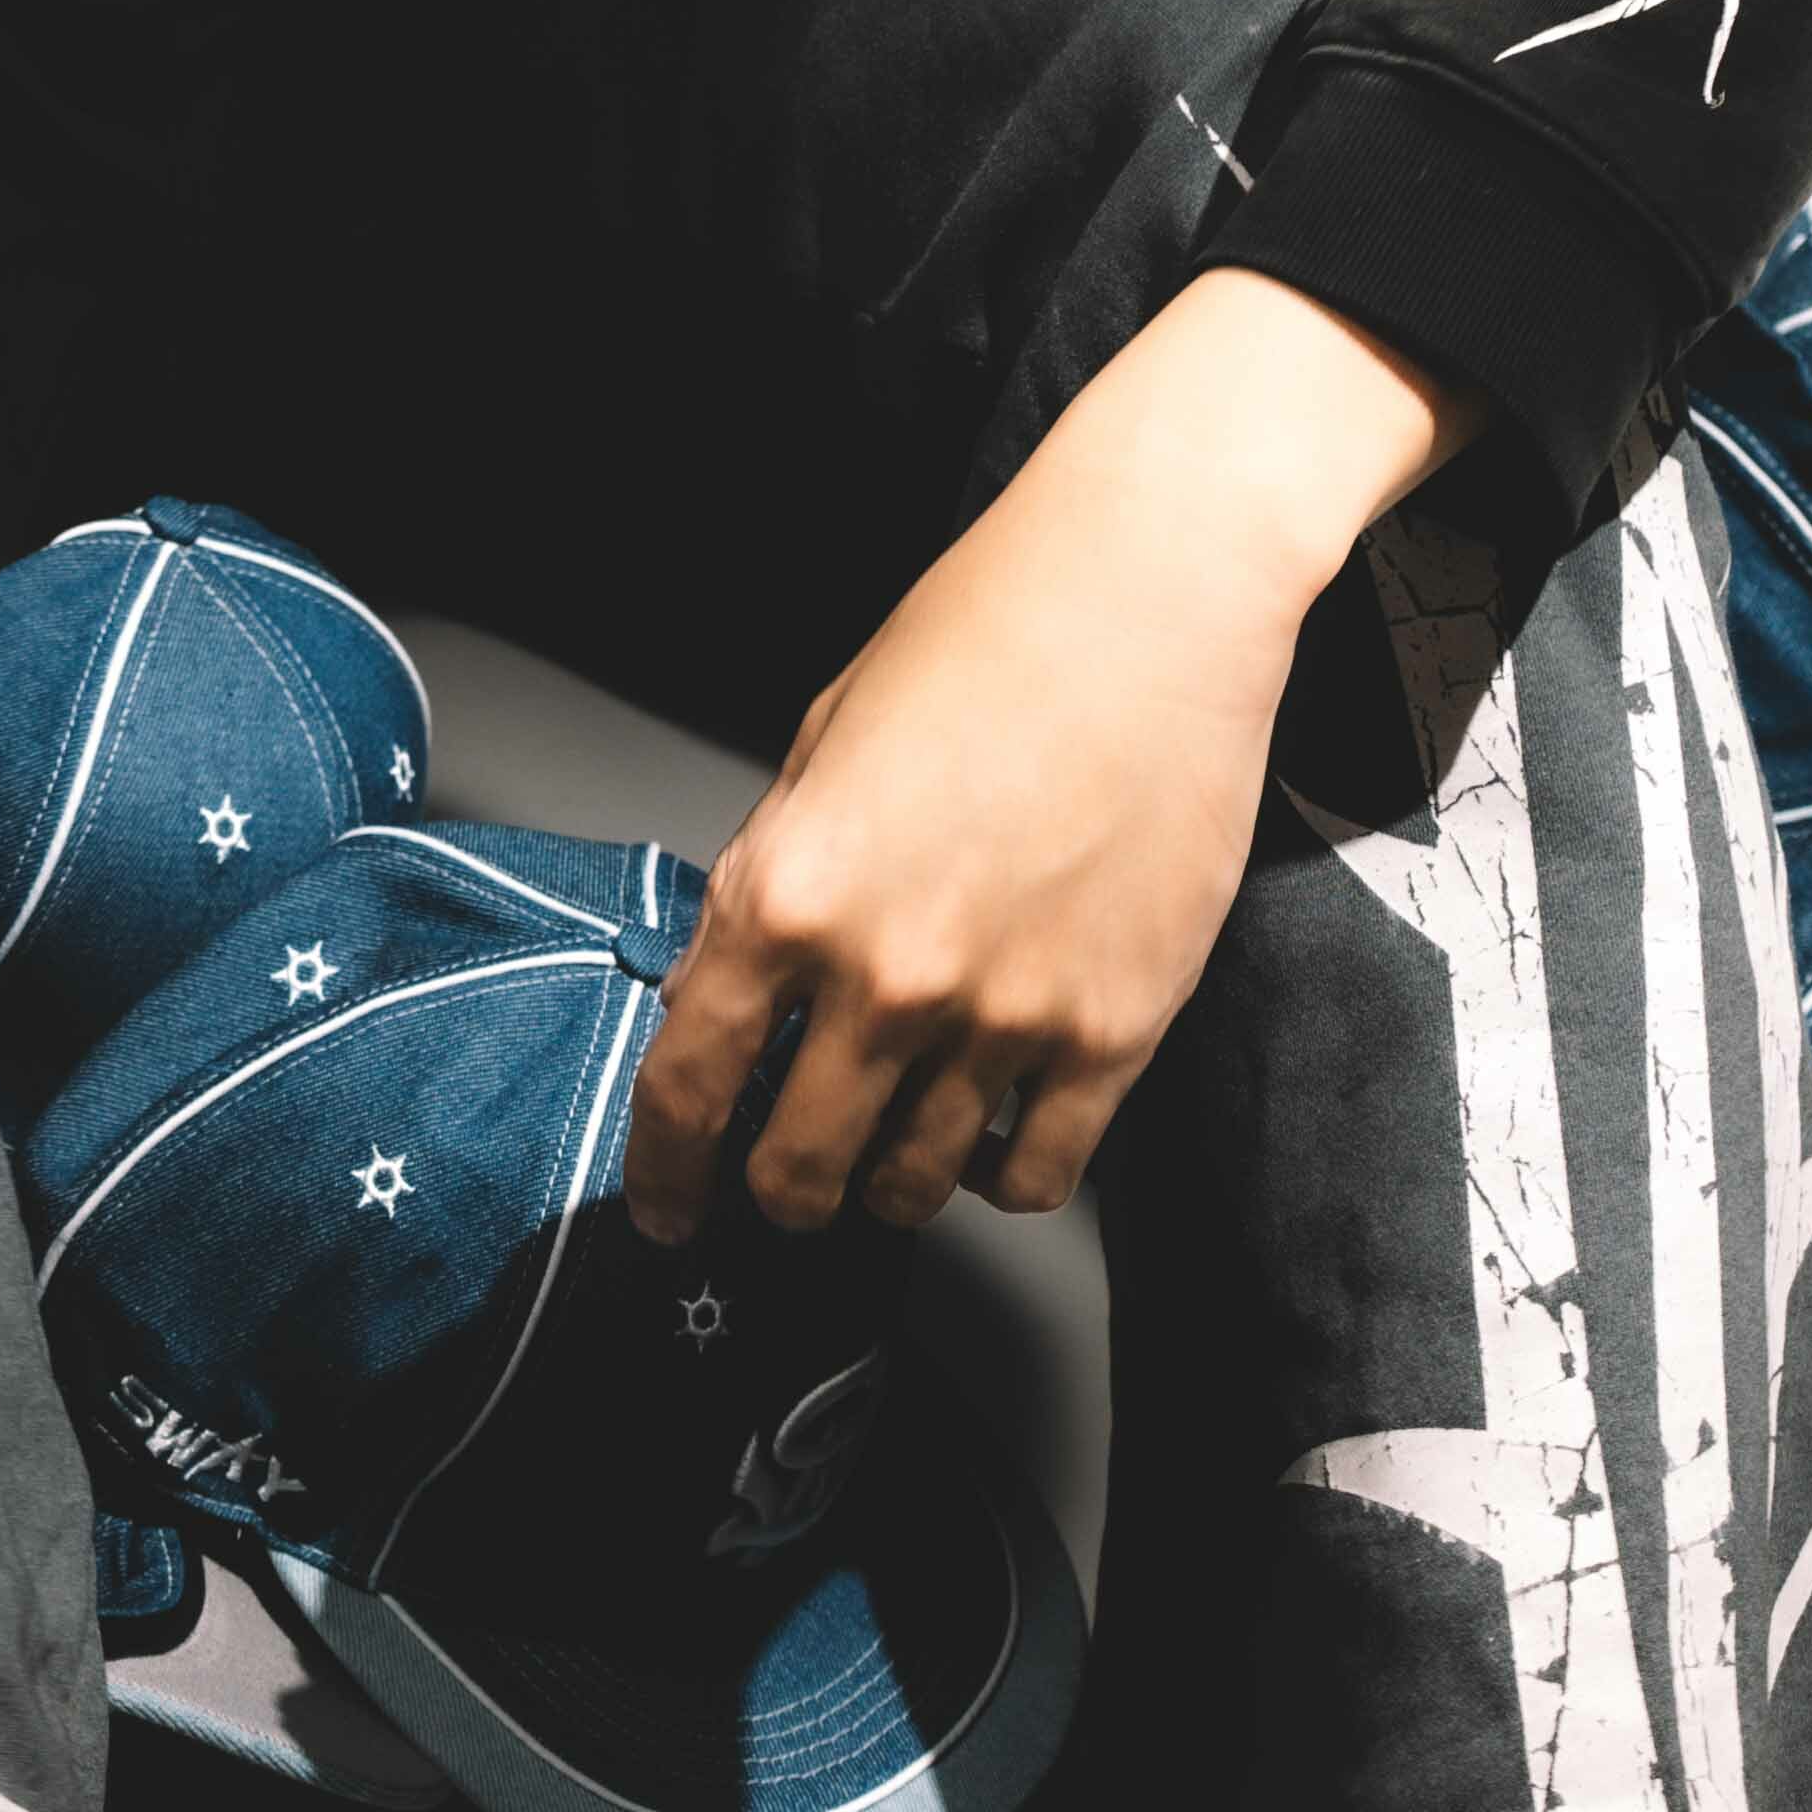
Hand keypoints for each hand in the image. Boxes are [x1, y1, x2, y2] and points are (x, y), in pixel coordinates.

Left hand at [623, 271, 1465, 1243]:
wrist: (1145, 602)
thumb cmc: (981, 642)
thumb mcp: (822, 749)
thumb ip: (780, 882)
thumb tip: (747, 991)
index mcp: (786, 892)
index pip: (688, 1087)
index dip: (665, 1173)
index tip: (667, 1209)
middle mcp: (885, 976)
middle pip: (799, 1172)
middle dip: (779, 1195)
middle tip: (787, 1182)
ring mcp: (1003, 1017)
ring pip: (916, 1188)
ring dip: (888, 1185)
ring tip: (892, 1147)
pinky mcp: (1113, 1034)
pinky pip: (1035, 1175)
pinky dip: (1000, 1174)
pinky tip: (992, 1134)